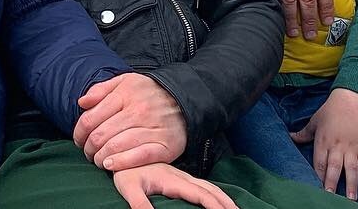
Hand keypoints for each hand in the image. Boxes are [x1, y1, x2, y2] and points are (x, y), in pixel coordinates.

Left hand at [74, 73, 185, 169]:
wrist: (185, 99)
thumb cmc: (149, 92)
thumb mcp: (125, 81)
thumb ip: (101, 89)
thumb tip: (81, 103)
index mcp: (125, 94)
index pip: (91, 118)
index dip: (79, 133)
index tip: (79, 140)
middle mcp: (137, 111)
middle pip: (100, 135)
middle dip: (88, 148)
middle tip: (88, 153)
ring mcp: (151, 128)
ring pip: (116, 147)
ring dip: (100, 158)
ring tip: (98, 160)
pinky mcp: (164, 145)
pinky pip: (139, 157)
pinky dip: (121, 163)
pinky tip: (111, 165)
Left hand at [112, 163, 238, 208]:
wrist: (122, 154)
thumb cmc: (125, 171)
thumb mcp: (128, 187)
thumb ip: (139, 203)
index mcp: (172, 180)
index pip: (200, 193)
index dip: (215, 204)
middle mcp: (181, 177)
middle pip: (210, 190)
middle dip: (226, 202)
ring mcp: (181, 177)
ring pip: (208, 187)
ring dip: (223, 197)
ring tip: (235, 208)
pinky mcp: (178, 178)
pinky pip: (202, 186)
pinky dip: (214, 194)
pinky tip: (217, 200)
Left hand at [290, 88, 357, 200]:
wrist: (351, 99)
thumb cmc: (331, 110)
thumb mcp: (314, 121)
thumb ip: (303, 133)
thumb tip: (290, 137)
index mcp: (323, 141)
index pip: (319, 162)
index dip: (318, 176)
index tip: (316, 189)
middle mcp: (337, 146)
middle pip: (334, 167)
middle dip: (332, 183)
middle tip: (331, 197)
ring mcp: (352, 148)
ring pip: (351, 168)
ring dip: (351, 184)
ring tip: (351, 199)